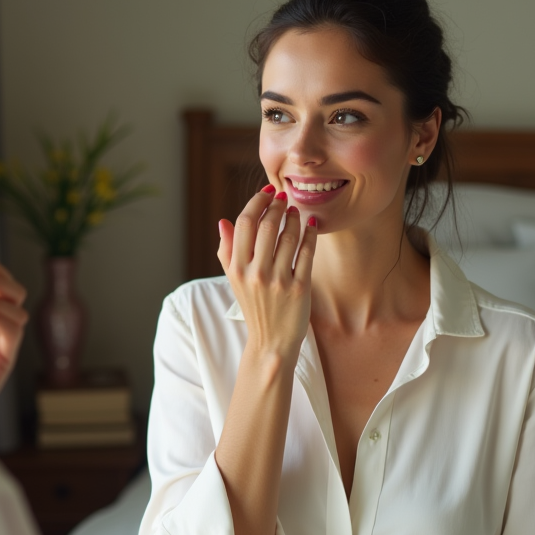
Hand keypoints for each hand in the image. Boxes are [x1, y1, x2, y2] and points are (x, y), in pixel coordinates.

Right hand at [216, 185, 316, 360]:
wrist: (270, 341)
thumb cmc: (253, 306)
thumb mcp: (233, 280)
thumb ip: (226, 250)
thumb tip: (223, 222)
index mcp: (236, 267)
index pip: (244, 223)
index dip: (257, 202)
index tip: (267, 192)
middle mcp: (255, 273)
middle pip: (266, 226)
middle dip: (277, 206)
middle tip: (284, 197)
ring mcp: (278, 281)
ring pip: (288, 237)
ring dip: (294, 218)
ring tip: (295, 211)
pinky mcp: (299, 288)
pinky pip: (306, 253)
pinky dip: (310, 235)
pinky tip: (311, 225)